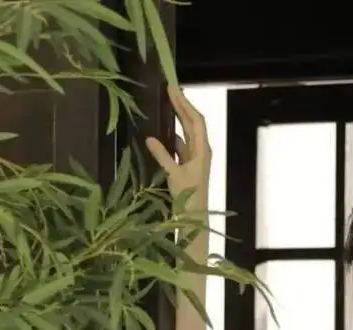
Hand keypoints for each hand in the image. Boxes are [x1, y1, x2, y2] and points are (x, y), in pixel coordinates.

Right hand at [146, 85, 209, 211]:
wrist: (195, 217)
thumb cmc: (188, 197)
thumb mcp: (174, 174)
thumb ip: (162, 155)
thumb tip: (150, 138)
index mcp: (202, 149)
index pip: (195, 120)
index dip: (185, 103)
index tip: (173, 90)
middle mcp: (201, 150)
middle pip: (192, 123)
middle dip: (182, 106)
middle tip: (170, 90)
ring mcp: (195, 158)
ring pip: (187, 133)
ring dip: (178, 119)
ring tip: (168, 104)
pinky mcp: (189, 165)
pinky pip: (182, 145)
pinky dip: (174, 136)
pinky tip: (165, 131)